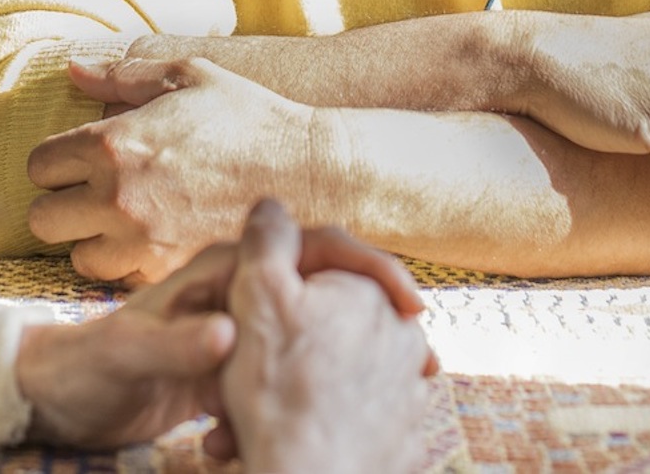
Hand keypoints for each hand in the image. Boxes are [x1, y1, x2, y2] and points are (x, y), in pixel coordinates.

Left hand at [16, 219, 430, 447]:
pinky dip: (320, 390)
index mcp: (221, 268)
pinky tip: (347, 416)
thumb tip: (230, 336)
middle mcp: (238, 290)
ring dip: (357, 356)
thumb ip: (175, 343)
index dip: (364, 269)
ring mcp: (242, 327)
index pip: (309, 246)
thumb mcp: (126, 353)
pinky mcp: (237, 367)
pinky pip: (293, 370)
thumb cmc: (86, 365)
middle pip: (327, 287)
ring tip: (404, 388)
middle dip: (377, 316)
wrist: (59, 397)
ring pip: (317, 331)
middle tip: (422, 357)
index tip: (404, 305)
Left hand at [28, 57, 318, 282]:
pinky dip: (128, 265)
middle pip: (43, 220)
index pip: (38, 165)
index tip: (78, 160)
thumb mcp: (189, 75)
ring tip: (122, 222)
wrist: (309, 171)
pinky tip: (152, 241)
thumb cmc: (248, 116)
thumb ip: (124, 75)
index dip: (56, 161)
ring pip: (77, 257)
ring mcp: (142, 241)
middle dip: (63, 204)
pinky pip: (121, 279)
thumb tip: (73, 69)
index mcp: (113, 143)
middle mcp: (117, 197)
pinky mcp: (169, 272)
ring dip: (92, 240)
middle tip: (93, 194)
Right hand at [207, 201, 435, 471]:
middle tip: (239, 384)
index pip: (319, 278)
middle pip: (326, 334)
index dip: (274, 300)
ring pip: (336, 382)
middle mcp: (405, 338)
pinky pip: (353, 425)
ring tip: (248, 424)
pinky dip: (321, 429)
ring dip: (294, 395)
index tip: (245, 327)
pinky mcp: (405, 442)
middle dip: (285, 353)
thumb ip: (268, 238)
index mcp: (372, 294)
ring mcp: (410, 395)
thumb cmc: (280, 393)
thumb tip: (273, 208)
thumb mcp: (257, 294)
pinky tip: (284, 442)